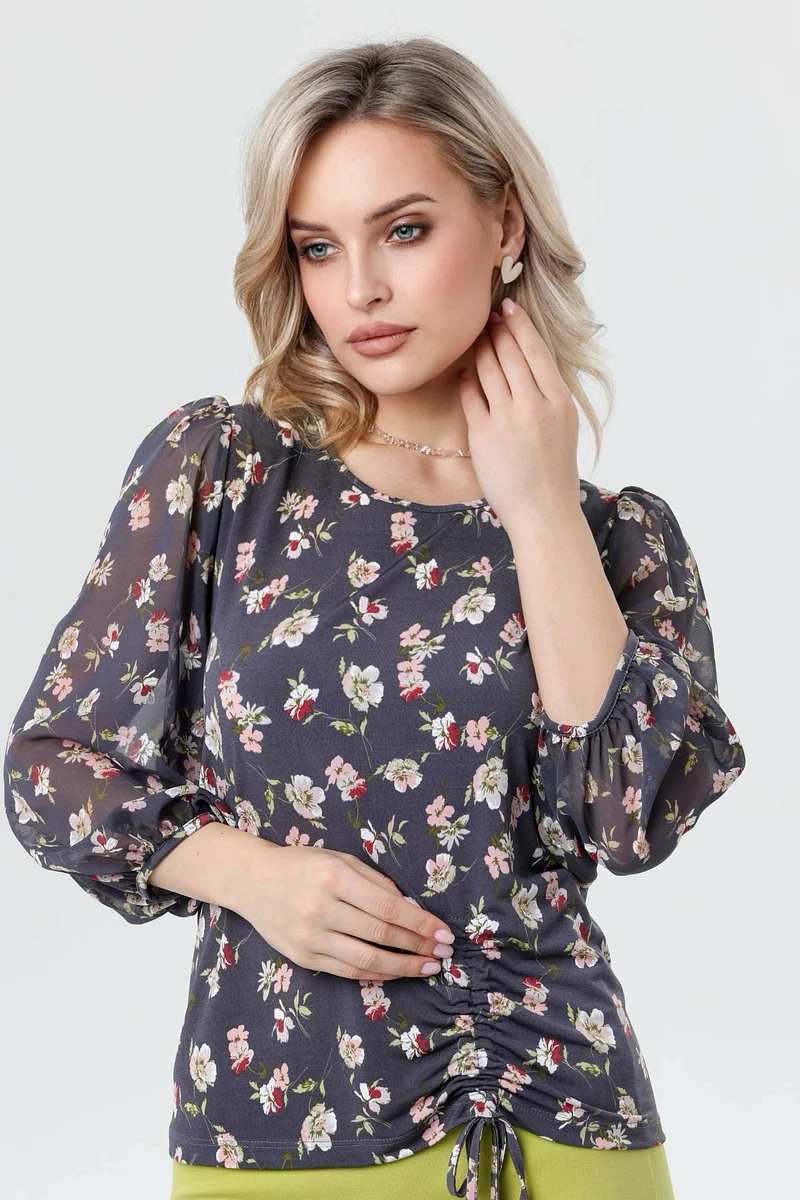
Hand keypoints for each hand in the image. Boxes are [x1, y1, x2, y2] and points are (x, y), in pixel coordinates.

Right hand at [233, 843, 454, 981]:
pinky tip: (396, 972)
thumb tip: (411, 908)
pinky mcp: (303, 958)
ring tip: (427, 966)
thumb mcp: (340, 859)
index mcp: (335, 877)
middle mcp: (322, 909)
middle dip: (419, 945)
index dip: (421, 923)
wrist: (252, 881)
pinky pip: (347, 971)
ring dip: (403, 967)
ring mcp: (311, 937)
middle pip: (381, 935)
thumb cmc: (303, 865)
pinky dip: (376, 974)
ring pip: (367, 961)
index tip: (444, 932)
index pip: (388, 907)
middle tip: (444, 951)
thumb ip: (375, 882)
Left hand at [459, 299, 580, 533]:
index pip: (536, 350)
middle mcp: (534, 406)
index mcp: (559, 402)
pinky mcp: (483, 435)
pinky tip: (465, 372)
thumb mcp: (564, 427)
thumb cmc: (554, 471)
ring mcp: (507, 420)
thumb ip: (549, 395)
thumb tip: (530, 364)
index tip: (508, 307)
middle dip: (495, 330)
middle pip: (510, 354)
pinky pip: (471, 395)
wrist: (543, 512)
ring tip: (474, 338)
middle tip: (485, 316)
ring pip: (488, 369)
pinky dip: (467, 379)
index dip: (520, 324)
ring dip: (479, 349)